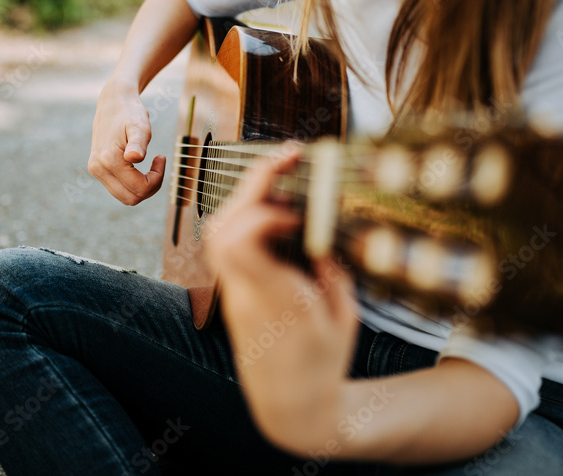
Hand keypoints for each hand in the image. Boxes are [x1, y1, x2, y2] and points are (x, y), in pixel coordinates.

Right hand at [87, 79, 165, 204]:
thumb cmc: (130, 112)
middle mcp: (98, 169)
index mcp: (108, 160)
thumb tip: (135, 158)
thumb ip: (138, 142)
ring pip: (125, 197)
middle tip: (158, 164)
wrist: (112, 102)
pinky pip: (119, 189)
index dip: (156, 179)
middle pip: (131, 198)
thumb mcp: (140, 124)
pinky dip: (133, 184)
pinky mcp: (97, 170)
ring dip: (142, 187)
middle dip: (150, 187)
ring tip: (151, 166)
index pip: (139, 188)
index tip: (161, 157)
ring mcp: (96, 171)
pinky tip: (140, 167)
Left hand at [206, 147, 360, 454]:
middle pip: (221, 229)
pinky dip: (248, 217)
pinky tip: (277, 208)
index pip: (241, 243)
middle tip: (288, 155)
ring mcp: (233, 295)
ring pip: (217, 232)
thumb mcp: (345, 318)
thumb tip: (320, 231)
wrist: (290, 406)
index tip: (299, 210)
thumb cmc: (325, 364)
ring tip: (283, 178)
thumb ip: (333, 271)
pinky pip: (227, 244)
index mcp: (276, 303)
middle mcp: (245, 296)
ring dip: (246, 198)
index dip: (263, 212)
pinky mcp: (232, 294)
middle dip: (251, 184)